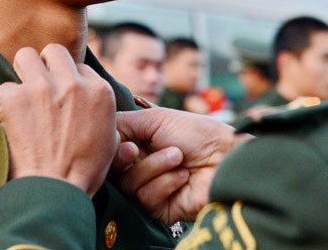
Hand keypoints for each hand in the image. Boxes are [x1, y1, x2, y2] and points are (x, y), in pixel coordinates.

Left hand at [0, 44, 117, 195]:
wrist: (55, 190)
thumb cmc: (84, 172)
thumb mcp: (110, 139)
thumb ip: (102, 113)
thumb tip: (91, 103)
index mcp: (100, 91)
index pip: (79, 67)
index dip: (69, 80)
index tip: (63, 95)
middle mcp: (72, 83)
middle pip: (54, 51)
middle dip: (46, 65)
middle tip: (40, 85)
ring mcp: (43, 88)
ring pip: (25, 56)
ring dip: (24, 73)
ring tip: (24, 93)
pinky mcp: (16, 98)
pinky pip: (5, 88)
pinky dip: (7, 103)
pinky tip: (12, 119)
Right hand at [114, 108, 251, 223]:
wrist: (227, 158)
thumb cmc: (198, 134)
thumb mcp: (156, 119)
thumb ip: (123, 122)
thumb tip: (100, 128)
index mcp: (139, 144)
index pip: (110, 150)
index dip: (112, 147)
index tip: (124, 142)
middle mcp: (141, 166)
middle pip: (112, 169)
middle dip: (126, 158)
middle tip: (138, 150)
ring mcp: (150, 188)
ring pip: (128, 184)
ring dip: (154, 167)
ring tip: (178, 158)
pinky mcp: (160, 209)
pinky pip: (145, 198)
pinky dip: (165, 183)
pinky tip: (183, 176)